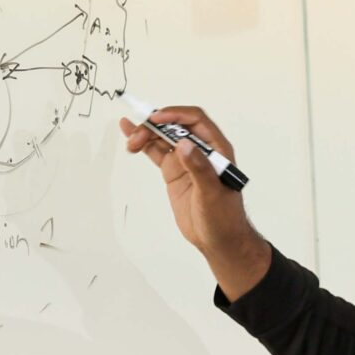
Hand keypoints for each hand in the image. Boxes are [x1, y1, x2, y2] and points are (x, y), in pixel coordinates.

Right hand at [119, 107, 269, 297]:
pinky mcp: (174, 171)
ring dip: (146, 134)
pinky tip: (130, 136)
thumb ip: (199, 168)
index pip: (195, 120)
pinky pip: (157, 152)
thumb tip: (184, 144)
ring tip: (131, 142)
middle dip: (155, 125)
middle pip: (175, 126)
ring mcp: (185, 160)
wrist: (218, 240)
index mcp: (217, 149)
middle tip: (137, 135)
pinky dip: (144, 144)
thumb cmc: (224, 217)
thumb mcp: (212, 193)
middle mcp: (201, 149)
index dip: (176, 114)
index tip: (156, 118)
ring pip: (163, 137)